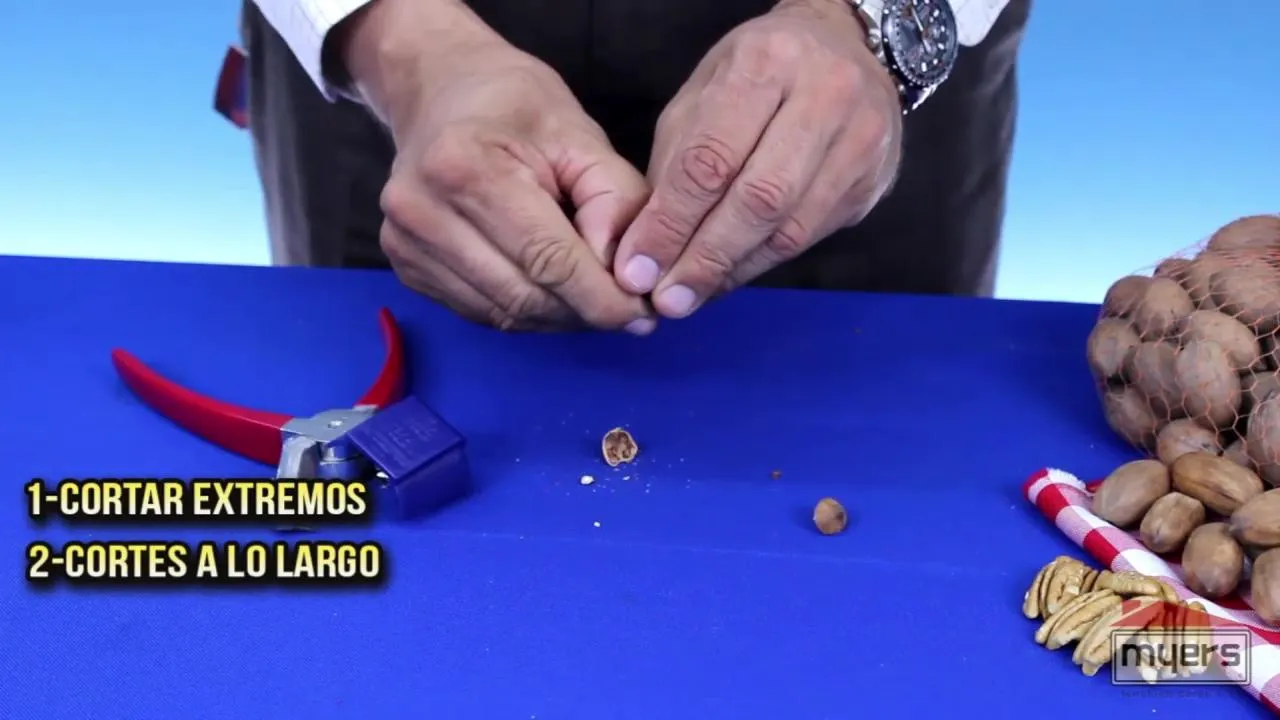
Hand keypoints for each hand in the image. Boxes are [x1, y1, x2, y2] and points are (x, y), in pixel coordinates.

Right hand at [341, 0, 655, 332]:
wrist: (438, 89)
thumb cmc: (515, 105)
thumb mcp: (580, 135)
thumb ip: (615, 201)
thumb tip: (627, 279)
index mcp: (465, 167)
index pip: (547, 260)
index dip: (601, 297)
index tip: (644, 312)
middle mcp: (423, 212)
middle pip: (524, 296)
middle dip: (585, 312)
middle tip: (629, 311)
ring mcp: (405, 244)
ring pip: (503, 314)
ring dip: (558, 318)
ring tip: (594, 299)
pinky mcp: (405, 266)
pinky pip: (480, 312)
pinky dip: (526, 312)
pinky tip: (553, 294)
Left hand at [613, 0, 903, 317]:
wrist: (844, 48)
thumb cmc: (757, 74)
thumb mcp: (702, 96)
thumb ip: (675, 166)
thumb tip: (645, 249)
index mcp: (766, 64)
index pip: (710, 159)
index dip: (670, 222)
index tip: (638, 269)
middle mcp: (824, 97)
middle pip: (757, 199)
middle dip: (704, 258)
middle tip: (667, 300)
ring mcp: (858, 141)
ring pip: (789, 227)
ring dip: (732, 270)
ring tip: (690, 296)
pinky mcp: (871, 181)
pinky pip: (809, 237)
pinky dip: (761, 263)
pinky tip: (728, 276)